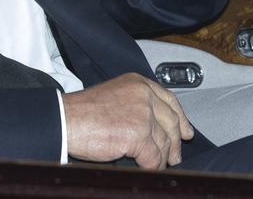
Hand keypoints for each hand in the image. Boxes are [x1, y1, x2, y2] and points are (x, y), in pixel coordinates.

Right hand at [62, 73, 193, 168]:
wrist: (65, 120)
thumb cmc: (83, 111)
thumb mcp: (115, 96)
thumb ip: (137, 104)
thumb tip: (156, 126)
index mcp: (137, 83)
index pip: (170, 100)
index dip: (181, 118)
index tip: (186, 131)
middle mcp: (144, 95)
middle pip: (172, 122)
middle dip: (175, 143)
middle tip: (174, 156)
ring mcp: (143, 115)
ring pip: (164, 143)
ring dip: (160, 158)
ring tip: (154, 165)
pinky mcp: (139, 135)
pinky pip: (154, 158)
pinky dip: (152, 166)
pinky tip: (145, 168)